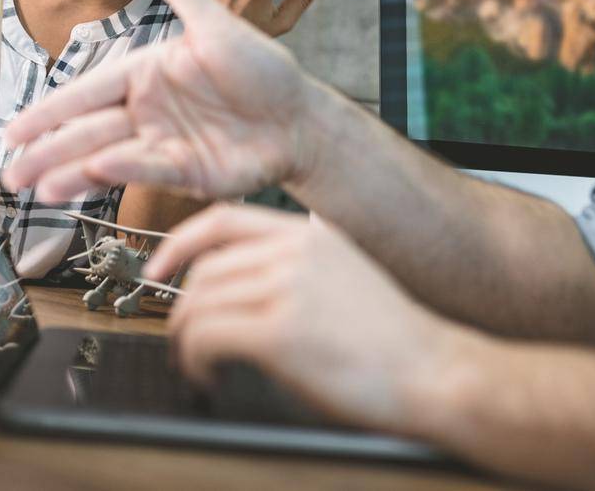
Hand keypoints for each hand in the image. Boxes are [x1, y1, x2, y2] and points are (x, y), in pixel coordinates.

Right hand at [2, 0, 321, 201]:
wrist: (300, 118)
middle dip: (46, 151)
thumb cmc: (263, 69)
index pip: (89, 91)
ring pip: (105, 157)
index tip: (14, 130)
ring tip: (38, 188)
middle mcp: (149, 109)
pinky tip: (87, 180)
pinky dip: (114, 174)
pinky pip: (142, 171)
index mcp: (148, 73)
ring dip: (70, 172)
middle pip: (87, 131)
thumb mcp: (218, 26)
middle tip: (10, 174)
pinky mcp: (183, 172)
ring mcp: (163, 142)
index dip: (51, 112)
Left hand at [149, 204, 460, 432]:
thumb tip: (244, 289)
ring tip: (198, 364)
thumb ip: (299, 270)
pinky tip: (208, 375)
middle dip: (181, 308)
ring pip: (198, 303)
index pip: (223, 219)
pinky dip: (194, 360)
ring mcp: (287, 290)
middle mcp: (295, 254)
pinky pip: (206, 336)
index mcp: (310, 236)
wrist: (435, 371)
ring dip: (186, 339)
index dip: (179, 242)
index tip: (159, 267)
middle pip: (203, 269)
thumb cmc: (395, 340)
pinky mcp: (280, 332)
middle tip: (184, 339)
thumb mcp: (347, 278)